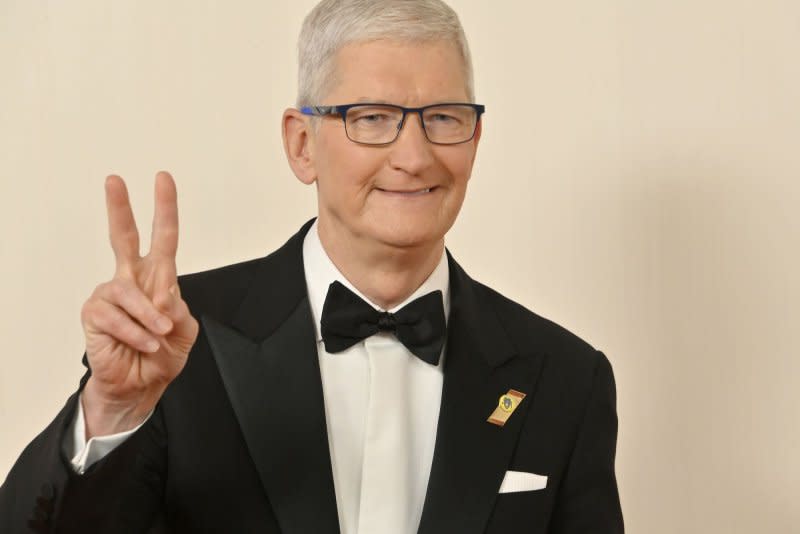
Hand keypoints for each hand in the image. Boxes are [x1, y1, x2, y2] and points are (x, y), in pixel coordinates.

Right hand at [79, 172, 198, 437]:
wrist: (141, 387)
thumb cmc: (162, 356)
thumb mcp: (185, 332)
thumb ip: (179, 309)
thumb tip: (164, 295)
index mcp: (158, 279)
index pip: (163, 239)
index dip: (164, 210)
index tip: (163, 179)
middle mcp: (132, 280)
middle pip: (123, 237)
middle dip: (120, 208)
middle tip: (114, 180)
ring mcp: (110, 296)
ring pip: (128, 291)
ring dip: (148, 318)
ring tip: (157, 337)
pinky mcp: (94, 314)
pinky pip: (115, 316)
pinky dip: (134, 333)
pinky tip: (142, 344)